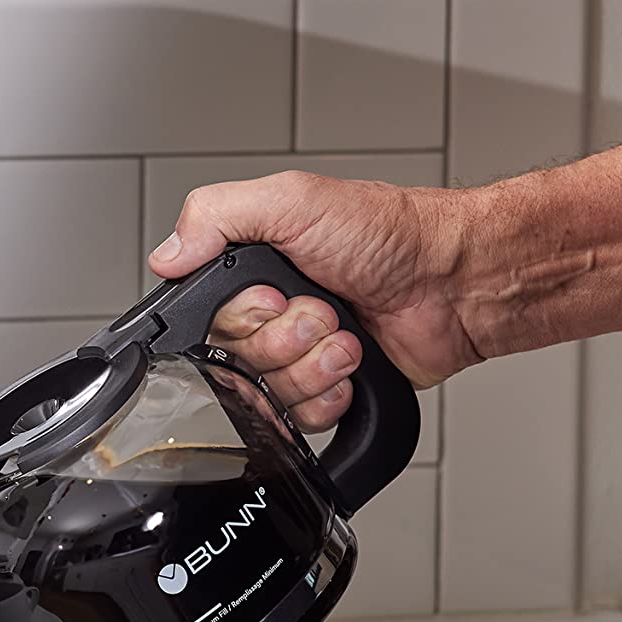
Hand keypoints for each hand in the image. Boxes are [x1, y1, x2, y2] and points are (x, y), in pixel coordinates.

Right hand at [147, 171, 479, 431]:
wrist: (455, 282)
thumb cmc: (390, 234)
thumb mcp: (293, 200)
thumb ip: (215, 214)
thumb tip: (166, 255)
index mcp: (249, 272)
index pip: (204, 322)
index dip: (241, 318)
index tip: (275, 296)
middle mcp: (270, 316)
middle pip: (235, 364)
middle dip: (283, 341)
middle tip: (321, 310)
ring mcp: (299, 356)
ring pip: (268, 398)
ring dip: (312, 368)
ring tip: (346, 335)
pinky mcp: (328, 391)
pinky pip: (302, 422)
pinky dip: (329, 397)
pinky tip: (351, 367)